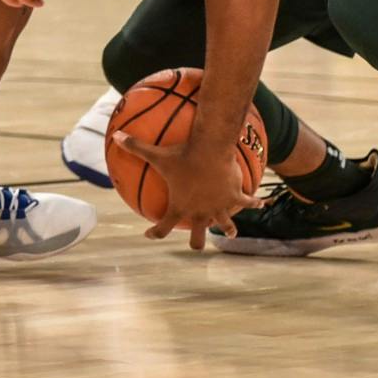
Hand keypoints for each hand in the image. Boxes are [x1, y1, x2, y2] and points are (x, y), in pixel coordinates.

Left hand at [110, 130, 259, 249]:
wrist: (211, 150)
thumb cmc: (182, 154)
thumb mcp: (156, 153)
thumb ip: (135, 147)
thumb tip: (116, 136)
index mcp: (181, 208)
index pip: (164, 229)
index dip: (155, 233)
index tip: (150, 234)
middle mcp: (201, 213)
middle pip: (198, 239)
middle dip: (196, 241)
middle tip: (194, 240)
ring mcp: (220, 207)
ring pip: (226, 226)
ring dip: (229, 228)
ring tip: (231, 231)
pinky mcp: (236, 197)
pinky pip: (248, 201)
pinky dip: (254, 202)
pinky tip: (261, 202)